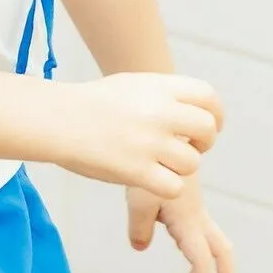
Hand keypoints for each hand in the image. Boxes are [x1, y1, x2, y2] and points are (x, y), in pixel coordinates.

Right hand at [52, 72, 223, 198]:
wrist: (57, 120)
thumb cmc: (92, 104)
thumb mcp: (132, 85)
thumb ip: (165, 95)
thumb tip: (196, 108)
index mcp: (159, 87)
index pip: (208, 97)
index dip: (215, 115)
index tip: (210, 127)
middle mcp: (159, 112)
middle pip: (207, 129)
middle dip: (204, 143)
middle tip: (188, 149)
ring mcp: (149, 142)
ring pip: (192, 163)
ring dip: (180, 168)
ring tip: (160, 164)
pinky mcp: (137, 171)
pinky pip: (174, 187)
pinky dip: (167, 188)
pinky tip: (151, 181)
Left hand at [128, 175, 235, 272]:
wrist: (165, 136)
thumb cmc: (150, 165)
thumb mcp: (138, 199)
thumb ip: (139, 228)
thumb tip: (141, 247)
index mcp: (188, 220)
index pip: (201, 258)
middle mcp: (197, 216)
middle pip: (221, 249)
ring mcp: (195, 208)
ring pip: (213, 239)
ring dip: (210, 262)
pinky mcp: (188, 201)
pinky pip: (199, 229)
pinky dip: (197, 246)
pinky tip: (181, 247)